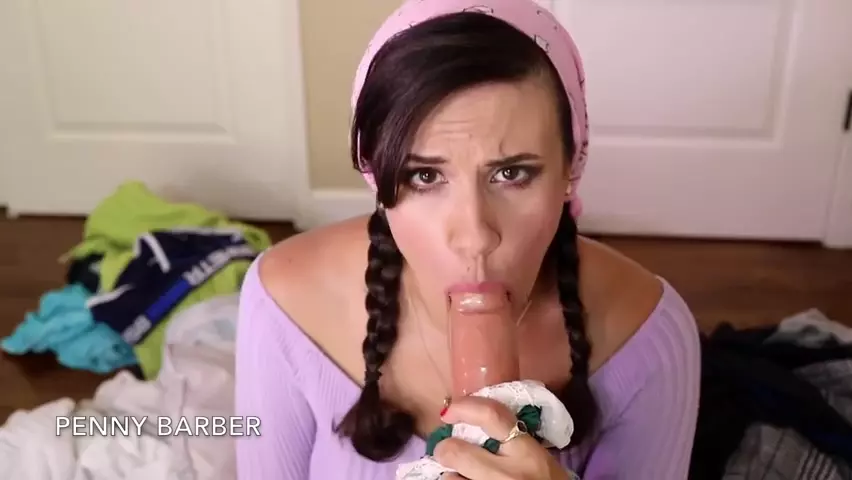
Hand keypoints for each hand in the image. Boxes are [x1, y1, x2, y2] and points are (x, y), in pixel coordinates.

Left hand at [434, 396, 570, 479]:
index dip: (464, 407)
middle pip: (457, 451)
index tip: (450, 412)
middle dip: (445, 449)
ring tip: (463, 476)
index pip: (491, 416)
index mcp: (527, 453)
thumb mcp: (538, 458)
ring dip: (451, 476)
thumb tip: (472, 426)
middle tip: (448, 451)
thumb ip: (511, 440)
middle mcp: (508, 474)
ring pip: (449, 478)